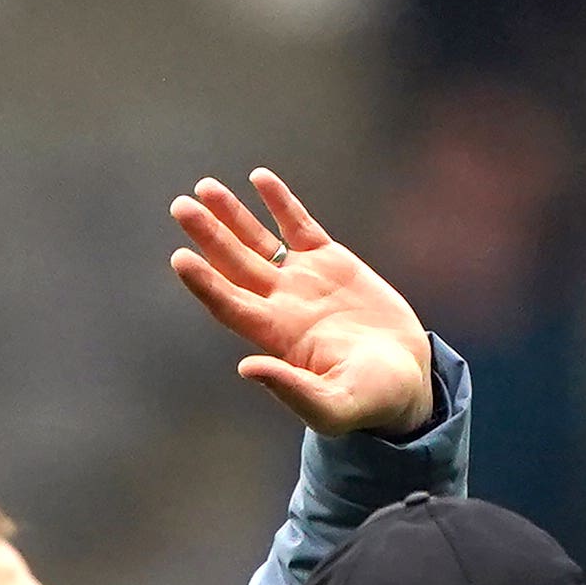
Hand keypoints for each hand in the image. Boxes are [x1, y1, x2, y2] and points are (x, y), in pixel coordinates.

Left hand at [167, 169, 438, 441]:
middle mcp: (281, 305)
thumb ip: (292, 390)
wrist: (405, 380)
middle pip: (234, 265)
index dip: (205, 283)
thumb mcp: (334, 407)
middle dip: (208, 235)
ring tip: (205, 186)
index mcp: (276, 337)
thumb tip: (247, 367)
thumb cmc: (370, 403)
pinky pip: (298, 225)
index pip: (230, 304)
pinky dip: (280, 202)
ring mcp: (303, 280)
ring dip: (231, 214)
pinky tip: (259, 177)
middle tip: (180, 206)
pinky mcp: (331, 262)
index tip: (180, 258)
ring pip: (258, 241)